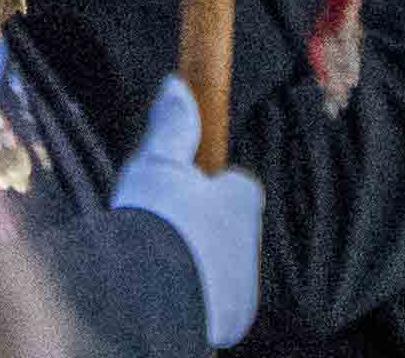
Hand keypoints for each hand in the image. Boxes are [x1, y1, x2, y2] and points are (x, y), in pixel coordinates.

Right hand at [112, 74, 264, 350]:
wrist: (151, 295)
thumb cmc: (158, 221)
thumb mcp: (157, 162)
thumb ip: (172, 126)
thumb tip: (177, 84)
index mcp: (242, 199)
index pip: (238, 186)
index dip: (210, 186)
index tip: (184, 191)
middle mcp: (252, 243)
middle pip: (231, 227)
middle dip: (206, 227)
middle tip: (168, 229)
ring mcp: (245, 284)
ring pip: (227, 265)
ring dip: (204, 262)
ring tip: (166, 260)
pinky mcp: (234, 319)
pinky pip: (221, 300)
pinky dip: (203, 294)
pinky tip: (173, 288)